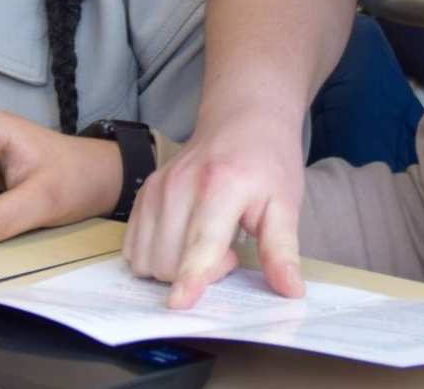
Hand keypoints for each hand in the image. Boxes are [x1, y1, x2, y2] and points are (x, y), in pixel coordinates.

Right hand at [123, 110, 306, 308]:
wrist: (242, 119)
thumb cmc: (267, 161)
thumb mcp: (286, 203)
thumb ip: (282, 249)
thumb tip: (290, 290)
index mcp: (221, 186)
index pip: (201, 241)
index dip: (191, 276)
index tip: (179, 303)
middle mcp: (179, 186)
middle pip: (169, 262)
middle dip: (197, 274)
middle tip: (228, 250)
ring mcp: (156, 189)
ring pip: (147, 261)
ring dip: (174, 268)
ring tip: (205, 243)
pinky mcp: (143, 194)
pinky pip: (134, 249)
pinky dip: (155, 257)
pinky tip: (183, 240)